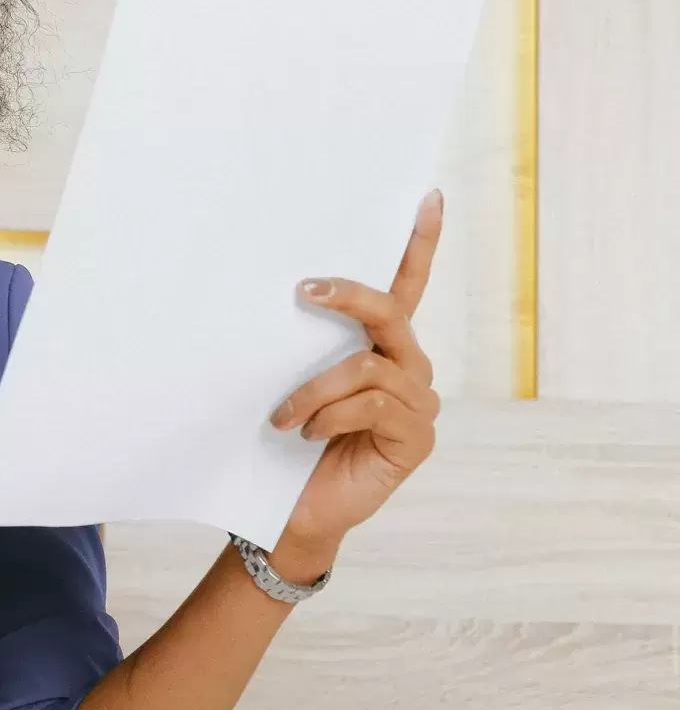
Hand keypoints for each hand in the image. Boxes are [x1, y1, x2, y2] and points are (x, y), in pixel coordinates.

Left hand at [271, 190, 444, 557]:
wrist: (290, 512)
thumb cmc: (286, 444)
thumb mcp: (290, 382)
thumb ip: (301, 345)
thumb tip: (283, 292)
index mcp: (380, 348)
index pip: (406, 287)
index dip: (420, 244)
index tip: (427, 197)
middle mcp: (408, 368)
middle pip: (391, 313)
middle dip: (349, 296)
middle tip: (304, 290)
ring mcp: (417, 403)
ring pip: (368, 366)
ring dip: (315, 388)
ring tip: (282, 416)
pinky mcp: (415, 437)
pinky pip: (372, 403)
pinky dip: (330, 414)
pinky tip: (305, 434)